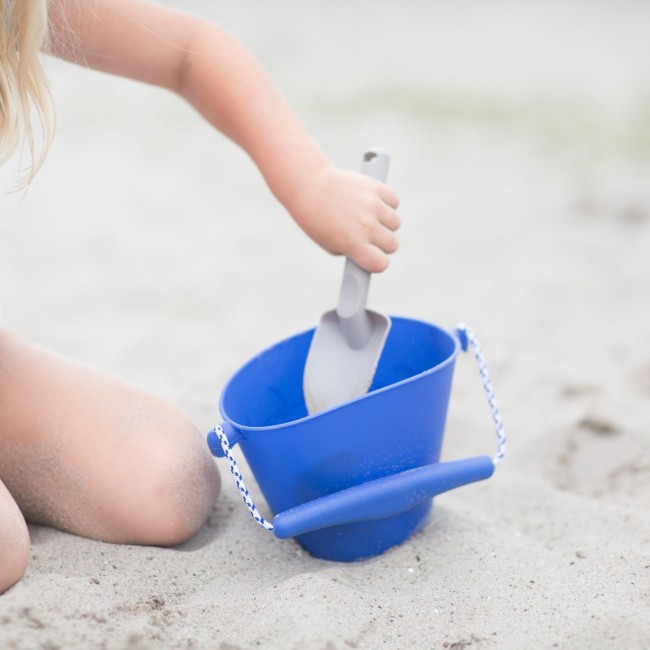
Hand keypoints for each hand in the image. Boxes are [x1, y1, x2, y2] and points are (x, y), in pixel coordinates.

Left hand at [286, 162, 400, 272]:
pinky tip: (372, 204)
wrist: (308, 185)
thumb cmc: (316, 219)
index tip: (374, 258)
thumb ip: (353, 252)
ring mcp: (372, 205)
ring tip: (369, 218)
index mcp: (352, 243)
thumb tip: (373, 253)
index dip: (378, 262)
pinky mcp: (376, 188)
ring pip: (395, 223)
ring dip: (385, 223)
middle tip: (370, 238)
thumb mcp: (329, 244)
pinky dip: (387, 204)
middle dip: (382, 244)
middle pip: (392, 245)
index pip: (381, 263)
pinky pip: (394, 202)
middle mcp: (365, 225)